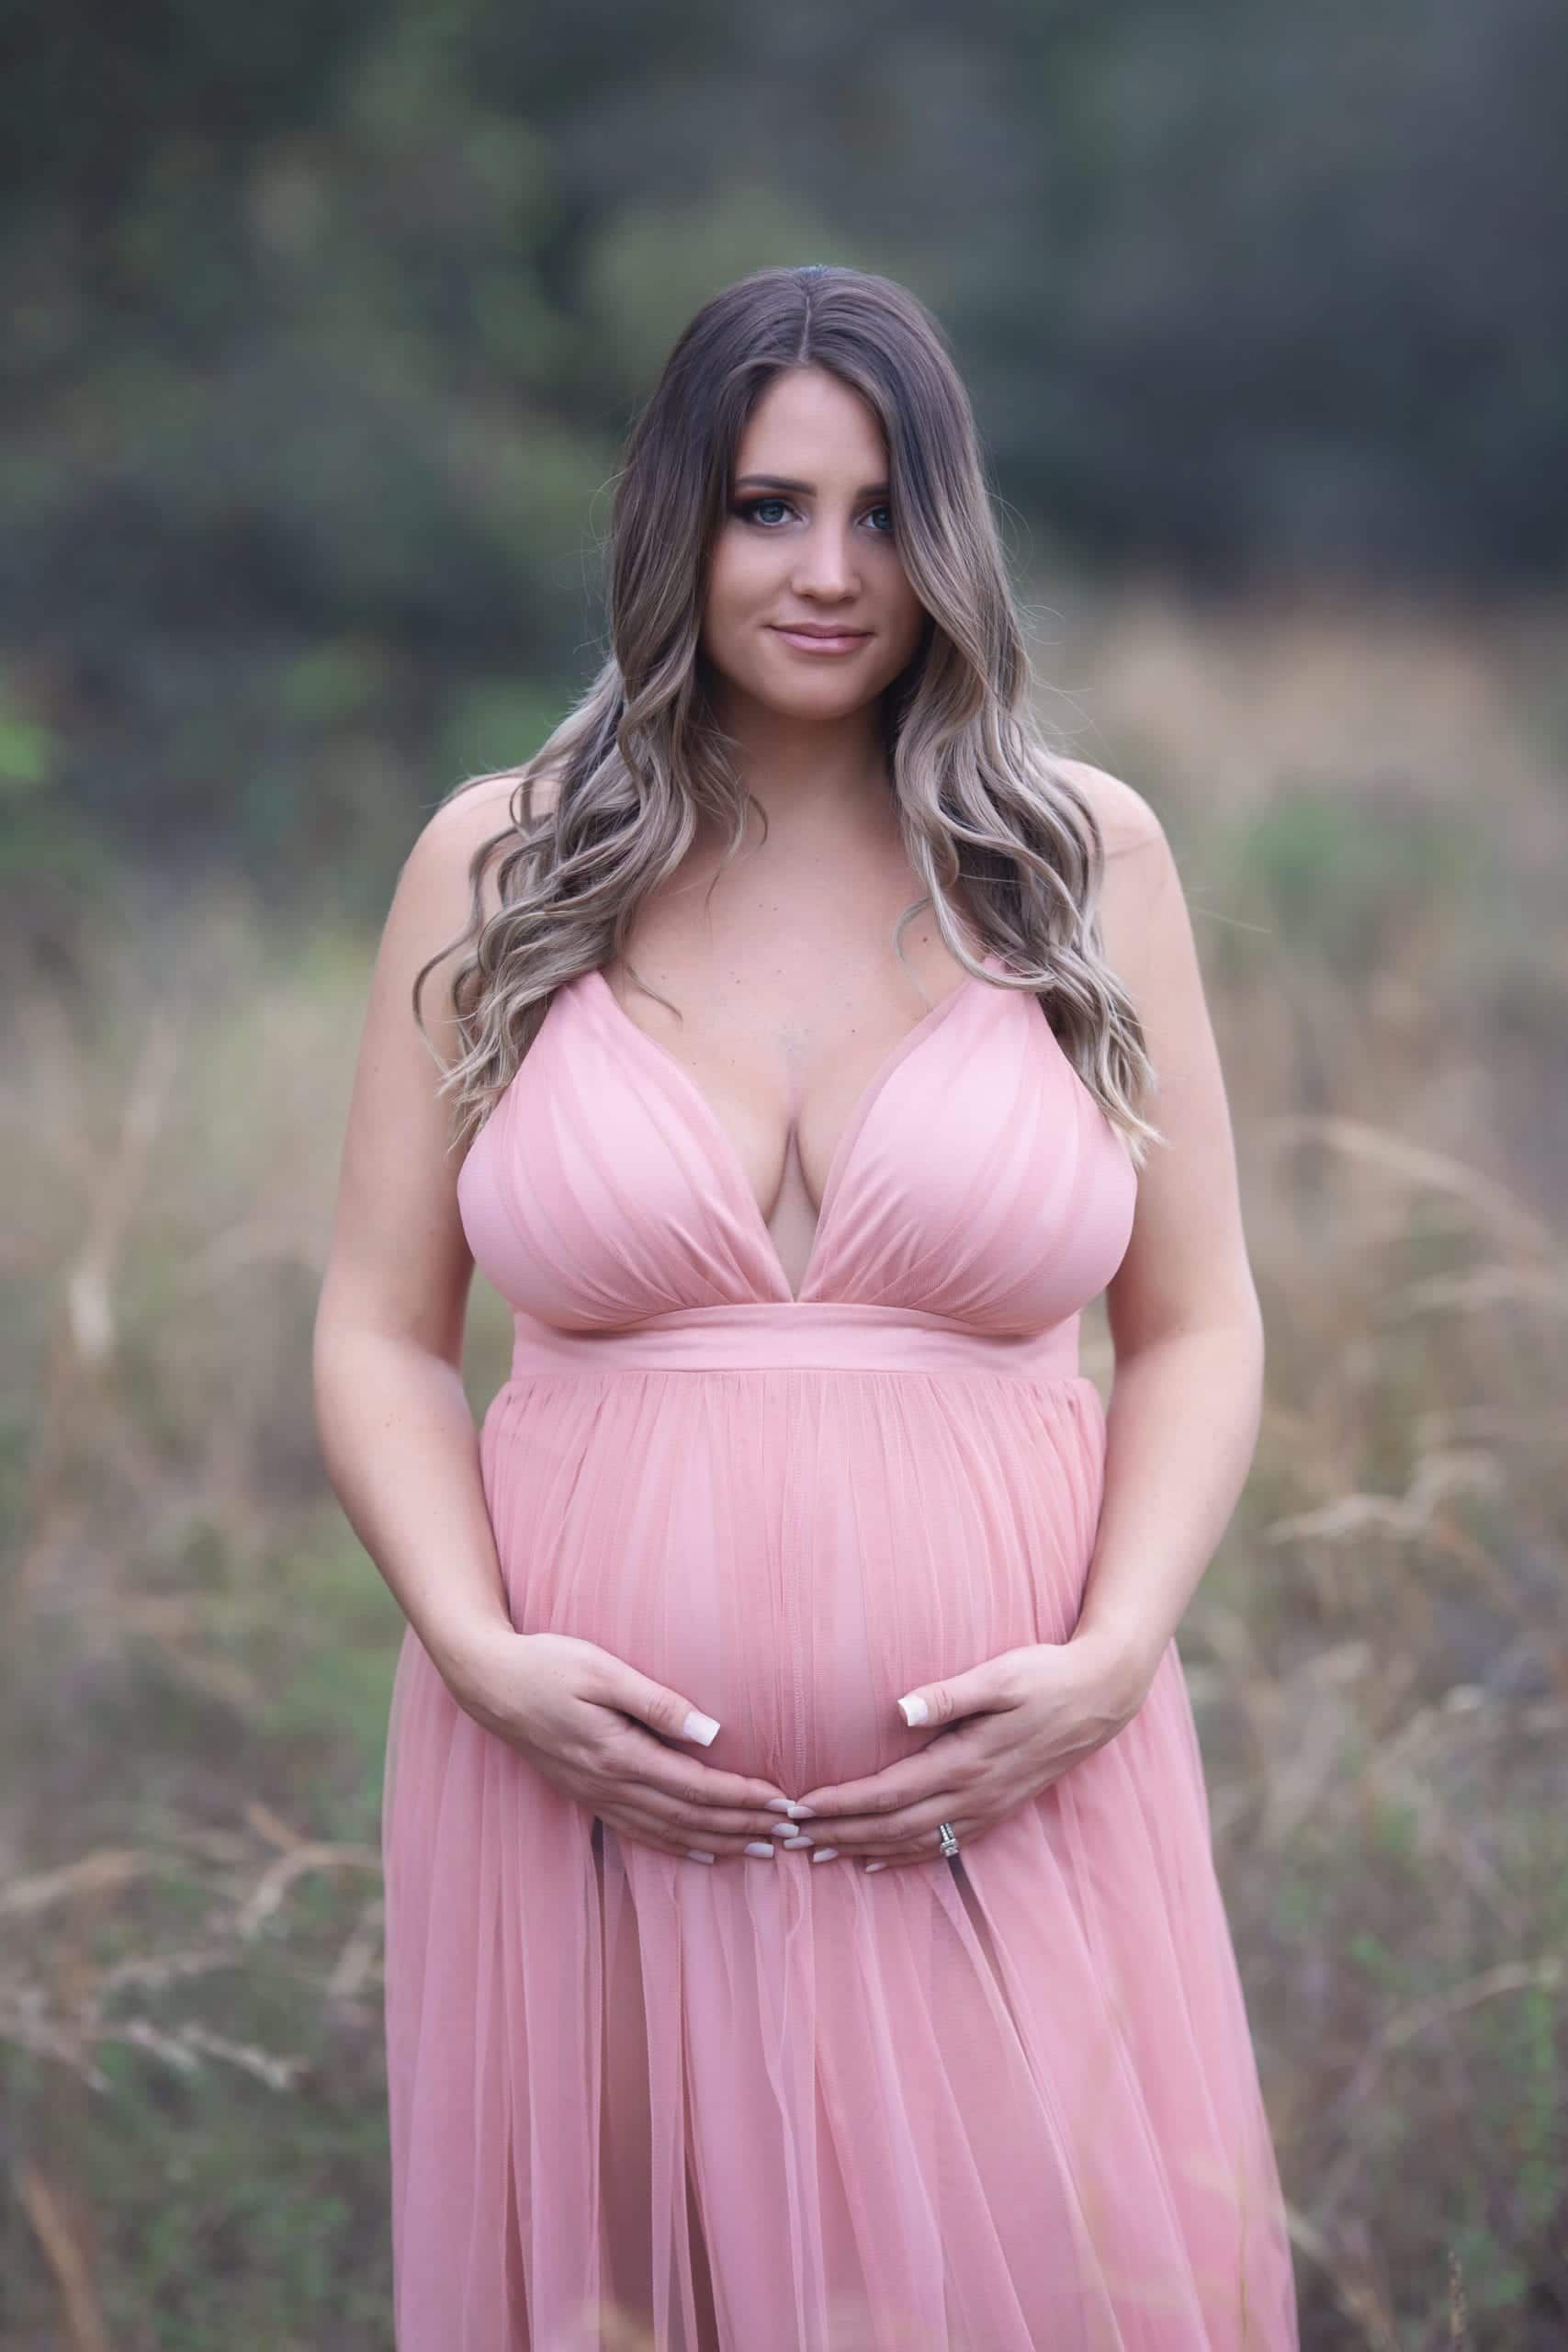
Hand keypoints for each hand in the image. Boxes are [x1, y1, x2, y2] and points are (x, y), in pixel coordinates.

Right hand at [449, 1630, 804, 1864]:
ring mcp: (596, 1796)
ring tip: (762, 1851)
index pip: (698, 1786)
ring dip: (719, 1843)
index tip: (785, 1802)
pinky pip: (639, 1833)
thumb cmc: (548, 1664)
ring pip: (668, 1832)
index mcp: (619, 1755)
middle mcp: (610, 1785)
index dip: (745, 1798)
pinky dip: (677, 1847)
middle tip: (791, 1834)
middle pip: (690, 1817)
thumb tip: (714, 1733)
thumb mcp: (603, 1670)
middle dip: (744, 1828)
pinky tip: (702, 1853)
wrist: (488, 1682)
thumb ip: (658, 1703)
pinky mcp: (586, 1795)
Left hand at [790, 1634, 1154, 1870]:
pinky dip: (904, 1857)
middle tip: (790, 1837)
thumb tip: (899, 1709)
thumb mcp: (999, 1676)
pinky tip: (877, 1861)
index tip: (799, 1806)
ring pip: (914, 1842)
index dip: (841, 1803)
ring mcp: (988, 1808)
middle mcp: (974, 1794)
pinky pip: (943, 1845)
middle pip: (893, 1826)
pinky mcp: (999, 1809)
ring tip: (819, 1854)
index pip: (888, 1792)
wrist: (1101, 1696)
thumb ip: (948, 1696)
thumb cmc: (1045, 1676)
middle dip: (839, 1833)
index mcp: (966, 1761)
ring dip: (864, 1849)